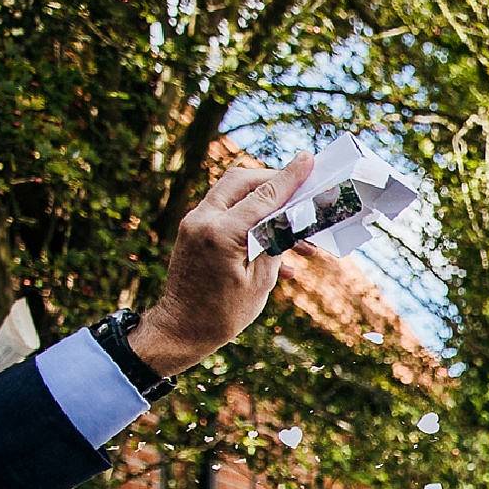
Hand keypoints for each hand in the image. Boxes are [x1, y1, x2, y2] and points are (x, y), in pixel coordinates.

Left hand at [127, 151, 315, 377]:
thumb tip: (288, 220)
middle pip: (241, 181)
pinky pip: (227, 214)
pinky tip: (279, 250)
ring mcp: (194, 224)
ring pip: (233, 195)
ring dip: (265, 204)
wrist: (180, 329)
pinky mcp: (194, 231)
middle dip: (273, 181)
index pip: (263, 197)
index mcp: (221, 233)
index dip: (289, 178)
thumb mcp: (259, 281)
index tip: (308, 160)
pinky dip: (251, 221)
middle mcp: (203, 220)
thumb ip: (273, 243)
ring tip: (298, 233)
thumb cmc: (222, 314)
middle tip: (301, 188)